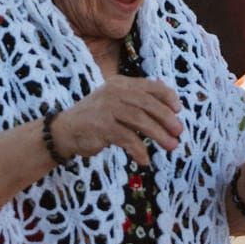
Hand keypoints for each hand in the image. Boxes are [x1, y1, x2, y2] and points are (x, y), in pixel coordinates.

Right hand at [52, 78, 184, 166]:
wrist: (65, 130)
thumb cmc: (96, 117)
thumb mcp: (117, 102)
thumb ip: (138, 99)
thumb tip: (168, 97)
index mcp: (121, 83)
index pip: (150, 86)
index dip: (167, 97)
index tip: (179, 110)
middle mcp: (114, 92)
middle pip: (148, 104)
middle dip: (166, 119)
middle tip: (179, 132)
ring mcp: (107, 108)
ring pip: (140, 120)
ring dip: (159, 135)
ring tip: (171, 146)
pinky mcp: (101, 126)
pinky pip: (127, 138)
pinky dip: (139, 150)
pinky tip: (145, 159)